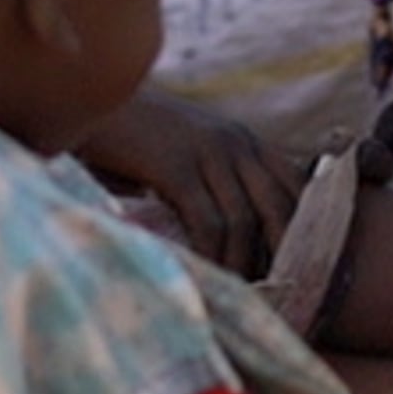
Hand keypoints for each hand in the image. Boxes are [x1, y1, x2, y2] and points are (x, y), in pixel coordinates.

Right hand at [76, 90, 299, 273]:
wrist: (87, 97)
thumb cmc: (134, 136)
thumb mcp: (188, 151)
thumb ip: (216, 180)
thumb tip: (240, 239)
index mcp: (243, 140)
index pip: (296, 185)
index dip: (305, 228)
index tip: (301, 268)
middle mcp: (235, 142)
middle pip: (280, 206)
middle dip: (283, 255)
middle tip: (278, 294)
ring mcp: (207, 152)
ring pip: (245, 220)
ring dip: (244, 265)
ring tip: (240, 296)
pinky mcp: (175, 166)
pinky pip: (208, 222)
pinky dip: (213, 255)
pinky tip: (208, 274)